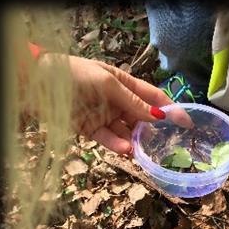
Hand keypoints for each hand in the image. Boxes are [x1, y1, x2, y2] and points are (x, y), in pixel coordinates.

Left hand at [39, 54, 192, 153]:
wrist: (41, 85)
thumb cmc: (76, 75)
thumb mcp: (108, 84)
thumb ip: (133, 102)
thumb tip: (160, 116)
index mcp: (124, 84)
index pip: (153, 97)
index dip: (170, 109)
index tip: (186, 123)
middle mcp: (118, 102)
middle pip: (142, 119)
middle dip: (153, 132)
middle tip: (165, 146)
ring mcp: (106, 117)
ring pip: (127, 133)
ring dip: (135, 143)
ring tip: (143, 152)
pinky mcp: (92, 131)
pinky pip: (109, 140)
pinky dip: (118, 146)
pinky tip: (127, 151)